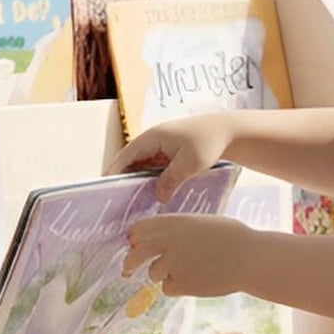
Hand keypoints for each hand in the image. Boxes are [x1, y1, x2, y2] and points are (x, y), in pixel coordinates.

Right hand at [108, 113, 233, 200]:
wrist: (227, 131)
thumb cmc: (208, 142)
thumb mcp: (190, 163)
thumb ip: (171, 179)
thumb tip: (157, 197)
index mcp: (152, 138)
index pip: (125, 156)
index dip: (114, 173)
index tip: (106, 191)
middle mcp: (151, 140)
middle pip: (129, 162)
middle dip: (122, 180)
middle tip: (117, 203)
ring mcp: (159, 146)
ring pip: (140, 165)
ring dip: (136, 181)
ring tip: (130, 202)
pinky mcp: (167, 153)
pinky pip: (152, 167)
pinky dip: (148, 179)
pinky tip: (150, 194)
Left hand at [121, 214, 255, 297]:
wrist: (249, 258)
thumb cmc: (232, 237)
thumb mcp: (202, 223)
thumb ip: (178, 230)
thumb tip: (158, 239)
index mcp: (175, 223)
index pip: (140, 229)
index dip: (135, 237)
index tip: (134, 243)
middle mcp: (169, 242)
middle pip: (136, 254)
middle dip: (130, 262)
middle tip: (127, 269)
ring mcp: (173, 264)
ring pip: (154, 273)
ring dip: (165, 274)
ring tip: (190, 269)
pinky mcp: (181, 284)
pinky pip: (168, 288)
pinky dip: (178, 287)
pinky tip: (196, 280)